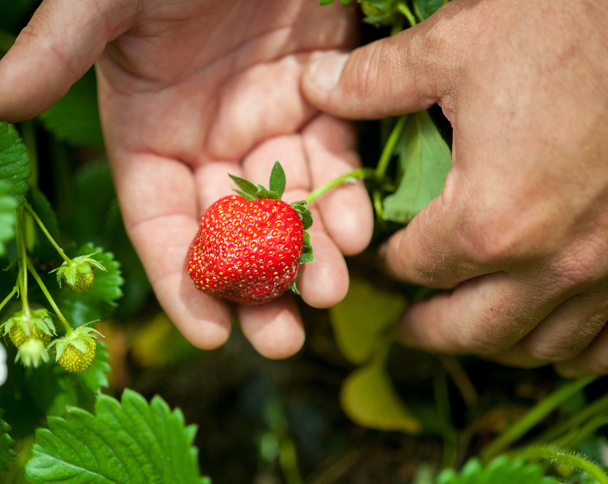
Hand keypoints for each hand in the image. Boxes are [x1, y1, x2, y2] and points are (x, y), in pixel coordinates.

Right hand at [0, 0, 372, 357]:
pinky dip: (344, 193)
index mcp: (146, 132)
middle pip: (230, 230)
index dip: (180, 280)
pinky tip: (356, 228)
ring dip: (309, 253)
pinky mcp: (321, 89)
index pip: (158, 223)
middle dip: (256, 287)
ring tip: (328, 292)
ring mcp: (265, 117)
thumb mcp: (101, 1)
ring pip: (288, 204)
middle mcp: (206, 137)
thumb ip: (51, 55)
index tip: (207, 334)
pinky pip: (334, 154)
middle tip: (282, 337)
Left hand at [302, 0, 607, 374]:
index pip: (418, 268)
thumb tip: (313, 84)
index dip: (390, 265)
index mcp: (489, 220)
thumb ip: (374, 80)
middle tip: (407, 328)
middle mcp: (553, 264)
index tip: (383, 259)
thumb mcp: (456, 46)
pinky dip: (575, 347)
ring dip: (497, 340)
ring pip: (543, 345)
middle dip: (430, 330)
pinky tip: (555, 330)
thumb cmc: (563, 27)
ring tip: (472, 324)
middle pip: (473, 329)